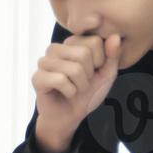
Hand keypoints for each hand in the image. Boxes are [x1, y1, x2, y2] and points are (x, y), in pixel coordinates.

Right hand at [31, 33, 120, 152]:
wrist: (70, 116)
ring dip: (80, 86)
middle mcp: (56, 49)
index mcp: (71, 43)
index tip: (93, 72)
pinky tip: (65, 94)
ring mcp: (44, 62)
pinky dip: (69, 91)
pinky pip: (60, 80)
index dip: (100, 62)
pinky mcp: (37, 78)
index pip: (94, 41)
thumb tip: (115, 36)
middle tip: (82, 83)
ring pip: (74, 69)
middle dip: (89, 75)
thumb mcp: (107, 74)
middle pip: (83, 54)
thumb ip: (112, 55)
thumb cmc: (87, 93)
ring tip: (74, 89)